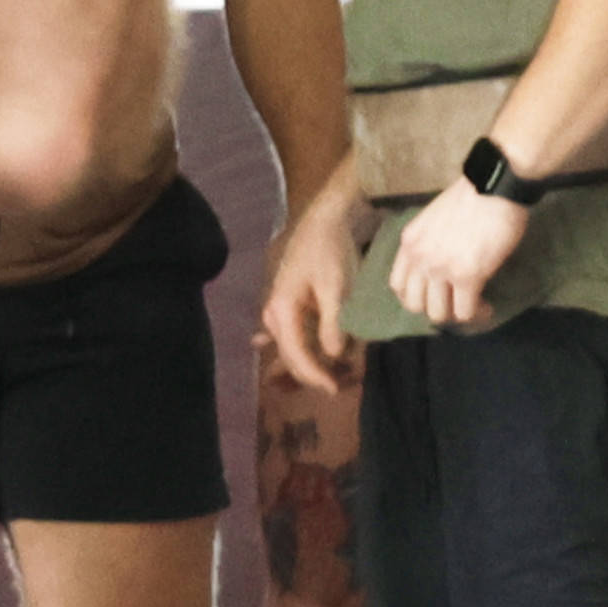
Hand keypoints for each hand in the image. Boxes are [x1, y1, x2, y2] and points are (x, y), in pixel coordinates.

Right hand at [260, 194, 362, 393]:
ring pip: (292, 344)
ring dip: (307, 361)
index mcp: (282, 310)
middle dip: (312, 373)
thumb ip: (333, 324)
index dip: (315, 376)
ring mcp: (281, 307)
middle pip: (291, 354)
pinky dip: (294, 343)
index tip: (335, 389)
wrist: (329, 217)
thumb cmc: (331, 249)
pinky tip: (268, 347)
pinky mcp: (292, 301)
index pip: (295, 354)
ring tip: (328, 374)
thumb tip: (333, 355)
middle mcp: (275, 312)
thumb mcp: (336, 288)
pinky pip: (290, 331)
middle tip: (339, 386)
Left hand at [384, 183, 529, 330]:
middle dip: (436, 308)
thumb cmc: (472, 196)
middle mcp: (420, 258)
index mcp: (410, 242)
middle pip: (415, 305)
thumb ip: (429, 242)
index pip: (398, 285)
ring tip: (473, 307)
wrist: (495, 185)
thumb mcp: (434, 219)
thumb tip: (440, 262)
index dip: (415, 297)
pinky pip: (465, 312)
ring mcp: (441, 269)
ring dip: (456, 315)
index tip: (433, 296)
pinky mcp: (467, 276)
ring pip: (439, 314)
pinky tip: (486, 308)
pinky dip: (476, 314)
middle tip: (454, 304)